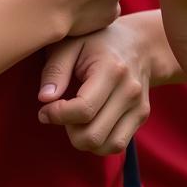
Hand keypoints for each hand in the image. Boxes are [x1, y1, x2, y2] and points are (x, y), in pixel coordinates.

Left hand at [36, 17, 151, 154]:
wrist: (136, 42)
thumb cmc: (96, 40)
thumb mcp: (70, 43)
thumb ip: (55, 69)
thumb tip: (44, 99)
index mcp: (111, 69)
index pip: (84, 109)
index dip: (58, 115)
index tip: (44, 110)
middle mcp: (129, 90)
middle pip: (94, 134)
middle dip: (69, 131)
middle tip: (59, 114)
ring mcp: (138, 106)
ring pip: (107, 146)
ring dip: (84, 140)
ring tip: (74, 119)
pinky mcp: (142, 116)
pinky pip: (117, 144)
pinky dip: (99, 143)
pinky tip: (88, 123)